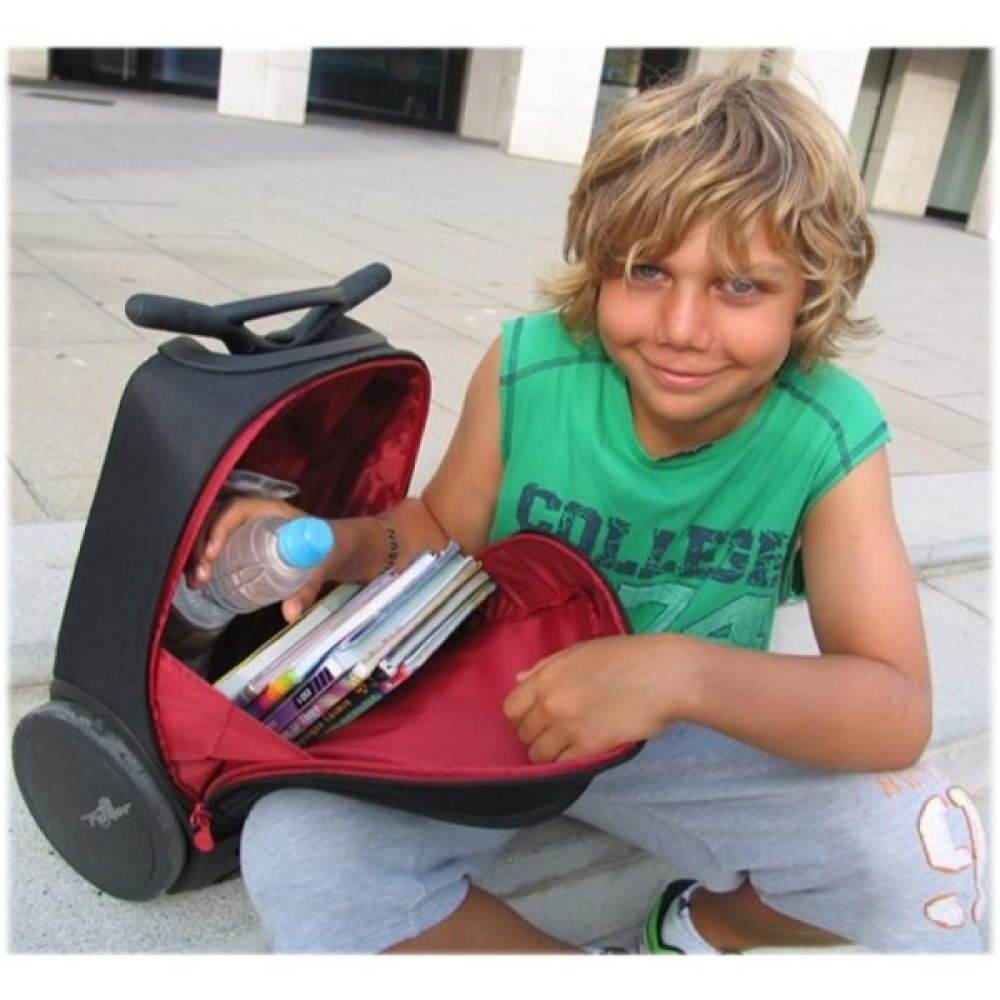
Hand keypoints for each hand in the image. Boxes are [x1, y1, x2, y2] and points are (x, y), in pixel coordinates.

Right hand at [190, 496, 325, 620]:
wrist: (329, 548)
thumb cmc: (325, 548)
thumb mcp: (320, 566)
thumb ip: (307, 588)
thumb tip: (290, 612)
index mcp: (270, 510)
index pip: (236, 509)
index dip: (219, 527)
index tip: (211, 554)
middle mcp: (251, 515)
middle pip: (214, 520)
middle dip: (200, 545)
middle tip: (200, 576)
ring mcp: (241, 527)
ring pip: (208, 532)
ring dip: (196, 555)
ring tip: (195, 583)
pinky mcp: (237, 542)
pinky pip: (212, 545)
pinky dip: (201, 561)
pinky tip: (197, 582)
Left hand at [501, 635, 669, 762]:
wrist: (663, 674)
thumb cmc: (626, 656)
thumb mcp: (580, 651)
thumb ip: (546, 666)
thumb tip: (520, 679)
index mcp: (546, 676)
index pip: (511, 707)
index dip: (520, 716)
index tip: (534, 717)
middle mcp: (550, 703)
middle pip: (523, 733)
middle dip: (534, 734)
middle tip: (554, 731)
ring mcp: (568, 726)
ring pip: (538, 754)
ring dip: (548, 752)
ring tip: (566, 744)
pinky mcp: (589, 747)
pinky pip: (561, 765)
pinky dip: (566, 762)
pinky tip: (579, 752)